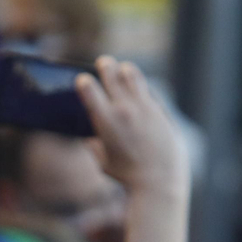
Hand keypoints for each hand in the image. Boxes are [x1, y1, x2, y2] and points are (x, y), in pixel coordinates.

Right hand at [76, 56, 189, 241]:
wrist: (158, 180)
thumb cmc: (126, 175)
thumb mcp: (102, 160)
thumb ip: (94, 144)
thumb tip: (90, 137)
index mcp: (105, 120)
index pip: (89, 90)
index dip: (84, 82)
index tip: (82, 79)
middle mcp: (125, 109)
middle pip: (113, 77)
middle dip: (106, 67)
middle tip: (103, 62)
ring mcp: (145, 108)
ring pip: (134, 79)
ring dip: (127, 71)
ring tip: (124, 67)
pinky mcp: (160, 112)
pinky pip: (149, 93)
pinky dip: (142, 88)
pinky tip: (140, 87)